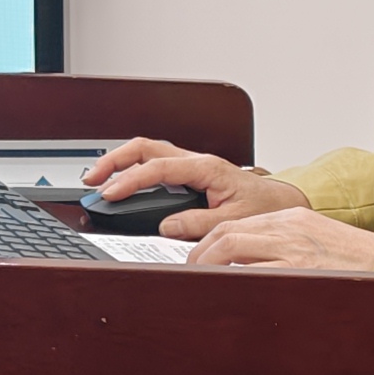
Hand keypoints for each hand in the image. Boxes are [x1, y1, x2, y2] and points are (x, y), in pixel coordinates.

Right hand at [88, 137, 310, 242]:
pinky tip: (122, 181)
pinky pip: (155, 162)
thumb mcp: (234, 220)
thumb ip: (200, 223)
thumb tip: (167, 227)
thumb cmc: (263, 206)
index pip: (158, 166)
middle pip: (145, 147)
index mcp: (206, 167)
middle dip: (114, 159)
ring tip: (98, 179)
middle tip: (92, 179)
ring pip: (147, 151)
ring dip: (120, 162)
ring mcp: (191, 164)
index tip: (110, 193)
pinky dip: (133, 168)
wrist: (281, 202)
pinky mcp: (189, 172)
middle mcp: (195, 160)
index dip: (130, 180)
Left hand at [187, 208, 373, 274]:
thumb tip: (248, 266)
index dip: (210, 242)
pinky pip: (254, 275)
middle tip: (189, 273)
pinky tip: (222, 294)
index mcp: (292, 219)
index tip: (198, 258)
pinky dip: (232, 283)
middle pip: (227, 233)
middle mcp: (289, 228)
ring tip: (198, 284)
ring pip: (232, 248)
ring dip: (207, 267)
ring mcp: (294, 249)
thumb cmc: (360, 261)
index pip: (237, 224)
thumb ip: (285, 247)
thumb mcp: (318, 241)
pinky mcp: (300, 270)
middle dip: (200, 254)